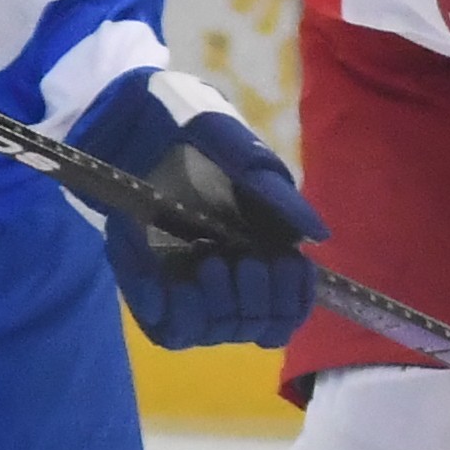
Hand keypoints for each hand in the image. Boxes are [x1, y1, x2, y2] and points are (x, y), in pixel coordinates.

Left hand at [71, 69, 326, 349]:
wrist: (131, 118)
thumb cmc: (192, 132)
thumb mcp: (242, 157)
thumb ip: (279, 197)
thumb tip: (318, 236)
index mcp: (258, 250)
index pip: (285, 312)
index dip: (291, 303)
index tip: (289, 268)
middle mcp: (224, 278)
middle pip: (252, 329)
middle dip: (255, 303)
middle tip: (245, 263)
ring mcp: (185, 286)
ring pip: (211, 332)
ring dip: (218, 307)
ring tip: (211, 262)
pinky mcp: (147, 290)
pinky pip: (164, 325)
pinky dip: (167, 304)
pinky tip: (169, 275)